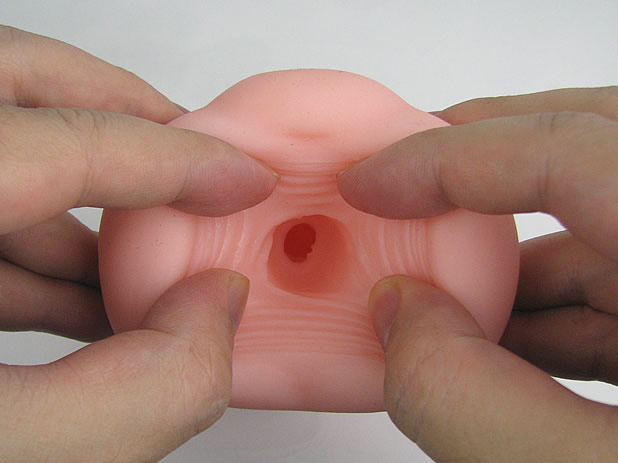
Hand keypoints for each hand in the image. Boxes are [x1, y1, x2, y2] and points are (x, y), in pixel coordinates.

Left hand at [0, 26, 276, 461]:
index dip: (172, 159)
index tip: (242, 175)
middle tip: (190, 156)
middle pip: (10, 83)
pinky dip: (30, 233)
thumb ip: (137, 394)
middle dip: (120, 114)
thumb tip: (216, 317)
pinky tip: (77, 295)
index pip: (56, 139)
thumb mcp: (13, 455)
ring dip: (79, 191)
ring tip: (148, 255)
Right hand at [338, 87, 617, 461]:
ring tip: (443, 305)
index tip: (372, 180)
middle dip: (480, 172)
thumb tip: (398, 324)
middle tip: (403, 194)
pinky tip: (506, 346)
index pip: (575, 149)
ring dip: (512, 261)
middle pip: (589, 150)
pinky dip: (554, 304)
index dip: (454, 156)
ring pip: (600, 219)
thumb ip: (476, 402)